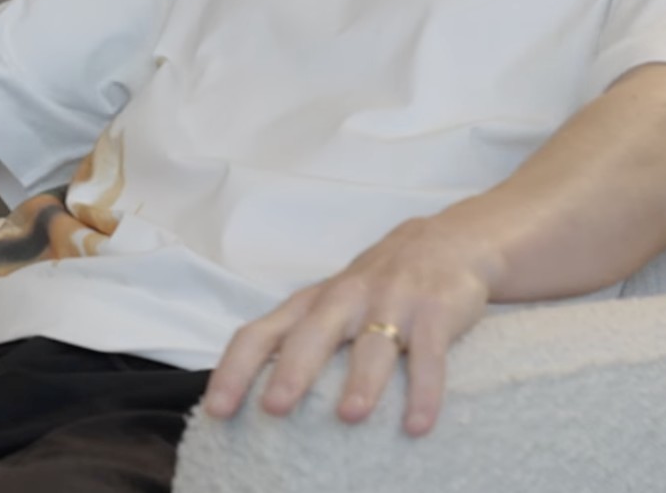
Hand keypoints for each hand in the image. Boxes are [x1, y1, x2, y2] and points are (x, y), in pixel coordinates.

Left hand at [201, 213, 497, 436]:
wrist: (448, 240)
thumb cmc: (377, 285)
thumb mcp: (332, 304)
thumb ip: (299, 339)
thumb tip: (254, 398)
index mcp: (312, 303)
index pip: (261, 333)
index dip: (235, 369)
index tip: (217, 409)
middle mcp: (346, 299)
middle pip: (312, 334)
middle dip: (293, 370)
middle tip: (275, 407)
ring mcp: (392, 302)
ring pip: (373, 343)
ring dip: (361, 379)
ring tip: (350, 415)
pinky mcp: (434, 311)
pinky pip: (428, 354)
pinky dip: (424, 390)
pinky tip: (417, 424)